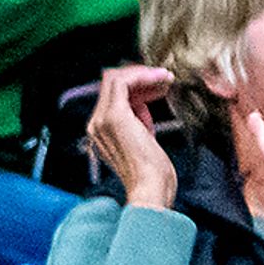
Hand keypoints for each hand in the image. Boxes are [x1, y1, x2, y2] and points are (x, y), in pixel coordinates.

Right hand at [84, 63, 178, 209]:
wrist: (150, 189)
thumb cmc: (151, 174)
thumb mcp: (143, 141)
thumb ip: (138, 122)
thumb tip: (143, 105)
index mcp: (101, 131)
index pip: (113, 95)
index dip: (136, 85)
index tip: (158, 87)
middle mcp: (96, 124)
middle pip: (113, 83)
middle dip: (141, 77)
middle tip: (165, 79)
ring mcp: (102, 119)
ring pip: (116, 79)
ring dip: (144, 75)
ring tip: (166, 79)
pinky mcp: (114, 115)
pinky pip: (123, 82)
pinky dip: (143, 77)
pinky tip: (162, 81)